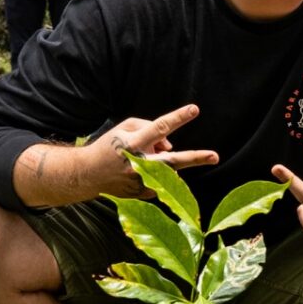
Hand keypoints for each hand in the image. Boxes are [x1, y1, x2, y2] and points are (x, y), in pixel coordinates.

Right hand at [83, 104, 218, 199]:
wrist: (87, 175)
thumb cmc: (109, 147)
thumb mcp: (124, 128)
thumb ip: (149, 129)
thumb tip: (171, 144)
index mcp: (132, 143)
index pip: (160, 127)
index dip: (178, 118)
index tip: (194, 110)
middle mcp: (138, 163)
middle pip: (173, 160)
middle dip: (195, 158)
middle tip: (215, 156)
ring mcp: (141, 181)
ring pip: (167, 169)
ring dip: (163, 159)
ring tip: (146, 155)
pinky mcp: (142, 194)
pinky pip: (158, 179)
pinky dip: (154, 172)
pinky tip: (136, 171)